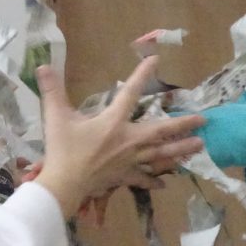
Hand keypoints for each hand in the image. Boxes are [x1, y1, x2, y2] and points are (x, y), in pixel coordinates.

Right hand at [33, 57, 204, 217]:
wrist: (65, 184)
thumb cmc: (63, 151)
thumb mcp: (56, 117)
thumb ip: (52, 91)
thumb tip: (43, 66)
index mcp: (113, 122)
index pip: (130, 93)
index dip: (142, 75)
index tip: (156, 60)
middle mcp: (128, 140)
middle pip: (162, 131)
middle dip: (183, 124)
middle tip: (203, 120)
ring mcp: (129, 161)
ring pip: (161, 155)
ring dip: (181, 149)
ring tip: (200, 146)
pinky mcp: (124, 177)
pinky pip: (144, 178)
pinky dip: (155, 180)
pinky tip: (166, 183)